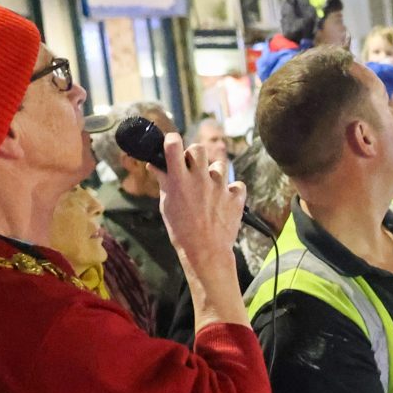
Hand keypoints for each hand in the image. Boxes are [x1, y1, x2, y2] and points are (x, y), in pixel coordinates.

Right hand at [157, 133, 247, 286]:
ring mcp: (220, 187)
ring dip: (214, 173)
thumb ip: (164, 181)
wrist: (205, 251)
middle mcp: (200, 179)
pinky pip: (237, 185)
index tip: (172, 143)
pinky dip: (232, 190)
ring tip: (209, 188)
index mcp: (179, 180)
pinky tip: (225, 199)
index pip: (174, 145)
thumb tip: (155, 164)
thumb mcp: (166, 204)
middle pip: (199, 149)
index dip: (172, 140)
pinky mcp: (235, 197)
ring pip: (219, 165)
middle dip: (194, 155)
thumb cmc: (181, 230)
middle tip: (192, 167)